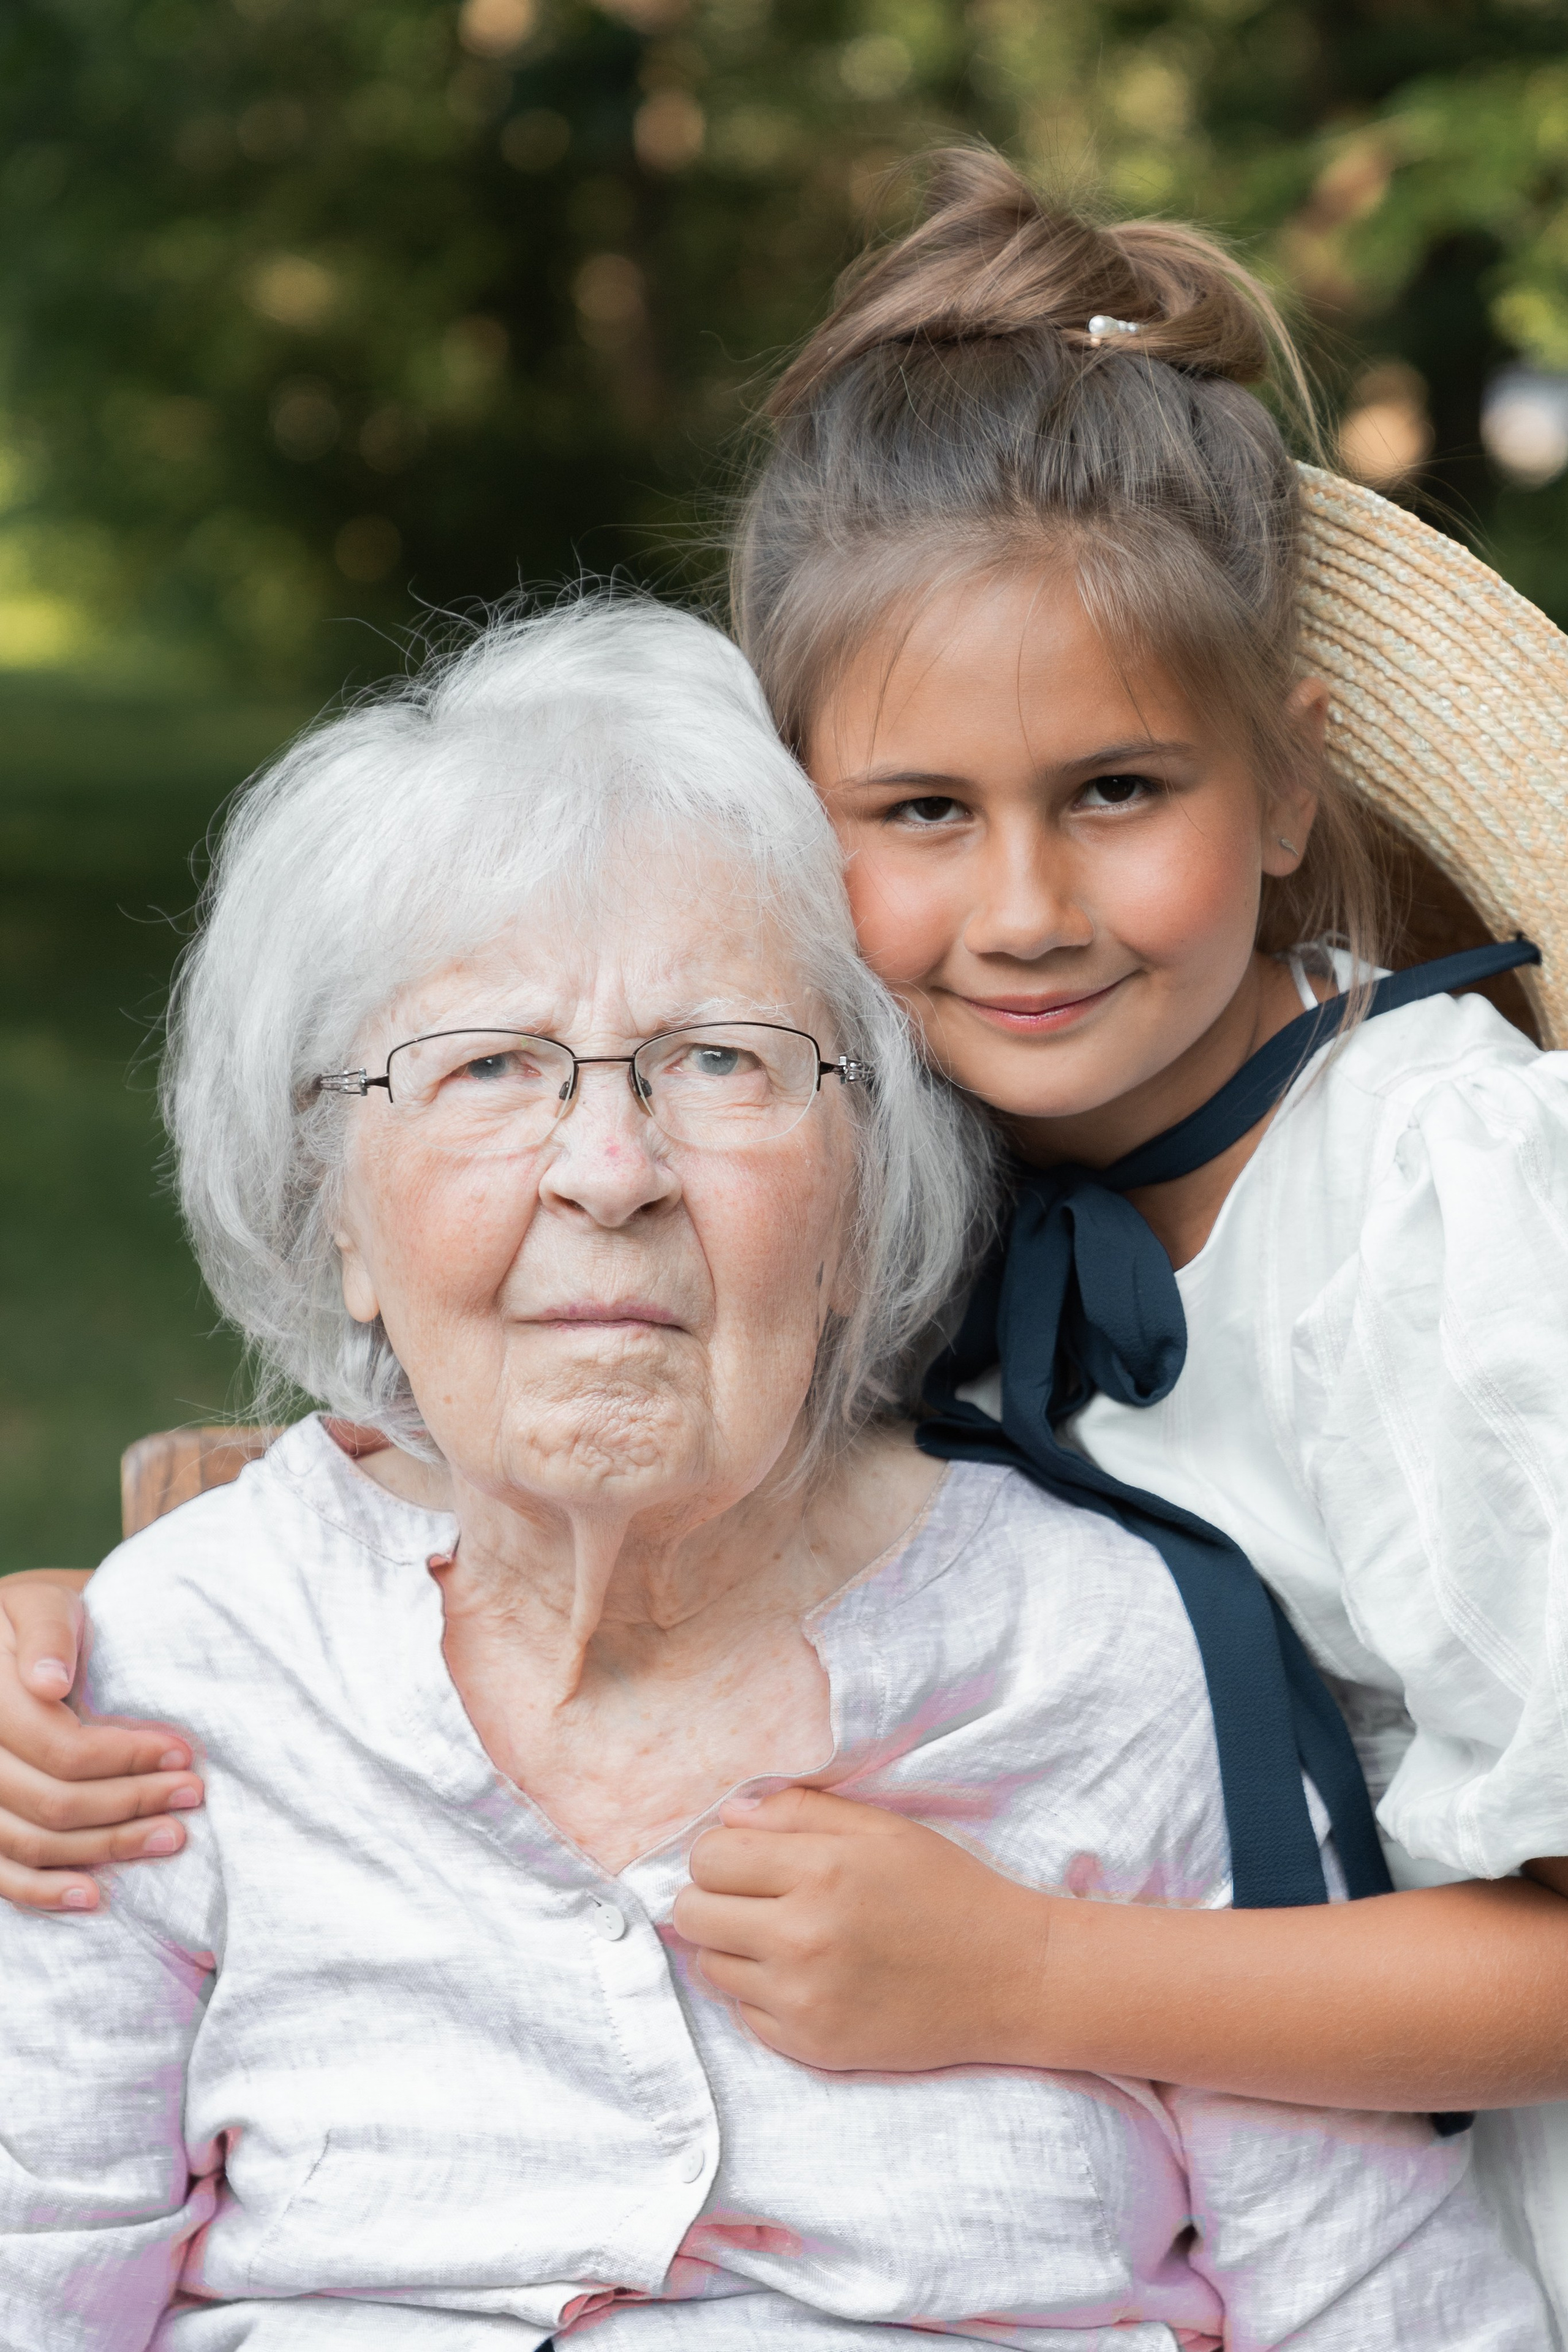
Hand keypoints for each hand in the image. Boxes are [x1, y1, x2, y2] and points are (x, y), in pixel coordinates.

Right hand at [0, 1572, 203, 1911]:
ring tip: (170, 1836)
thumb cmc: (40, 1621)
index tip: (184, 1754)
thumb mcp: (45, 1605)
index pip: (60, 1747)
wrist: (11, 1641)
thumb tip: (49, 1681)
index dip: (126, 1757)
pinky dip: (41, 1892)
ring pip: (31, 1842)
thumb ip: (49, 1637)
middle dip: (131, 1803)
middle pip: (52, 1801)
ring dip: (105, 1849)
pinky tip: (93, 1896)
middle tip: (192, 1796)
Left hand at [672, 1785, 1054, 2071]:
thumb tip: (729, 1815)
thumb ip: (800, 1812)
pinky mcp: (811, 2046)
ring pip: (710, 1965)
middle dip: (715, 1899)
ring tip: (786, 1937)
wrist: (1010, 1977)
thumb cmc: (947, 1890)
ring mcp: (803, 1999)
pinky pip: (744, 2014)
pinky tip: (808, 1977)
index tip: (749, 1859)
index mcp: (820, 1870)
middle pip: (693, 1913)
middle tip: (756, 1898)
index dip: (722, 1853)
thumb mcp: (882, 1828)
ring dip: (735, 1947)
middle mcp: (802, 1937)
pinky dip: (763, 1994)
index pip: (708, 1857)